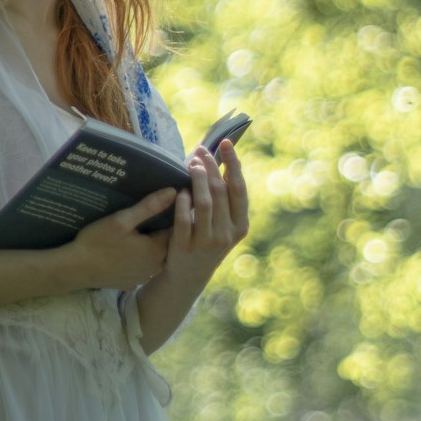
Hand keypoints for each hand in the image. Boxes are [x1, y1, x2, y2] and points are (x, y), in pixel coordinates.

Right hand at [64, 188, 175, 292]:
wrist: (76, 269)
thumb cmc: (98, 241)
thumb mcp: (122, 220)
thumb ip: (149, 207)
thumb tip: (173, 192)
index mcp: (156, 249)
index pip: (174, 230)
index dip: (171, 217)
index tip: (162, 207)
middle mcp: (155, 267)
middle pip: (166, 245)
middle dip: (161, 232)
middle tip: (148, 218)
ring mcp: (143, 277)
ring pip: (155, 259)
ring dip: (151, 248)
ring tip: (139, 233)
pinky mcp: (131, 283)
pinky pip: (142, 269)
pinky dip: (139, 261)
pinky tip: (127, 252)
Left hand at [163, 139, 248, 295]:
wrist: (188, 276)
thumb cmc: (205, 240)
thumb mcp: (222, 224)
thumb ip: (223, 198)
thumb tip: (220, 160)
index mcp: (240, 225)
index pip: (239, 189)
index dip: (233, 164)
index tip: (226, 143)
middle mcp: (227, 234)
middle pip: (220, 192)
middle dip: (211, 166)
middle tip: (200, 150)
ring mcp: (206, 241)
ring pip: (204, 203)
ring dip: (197, 179)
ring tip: (191, 163)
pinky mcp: (185, 247)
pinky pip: (183, 219)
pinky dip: (182, 202)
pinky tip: (179, 189)